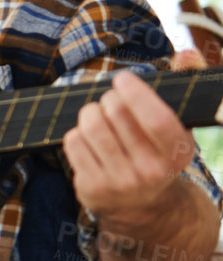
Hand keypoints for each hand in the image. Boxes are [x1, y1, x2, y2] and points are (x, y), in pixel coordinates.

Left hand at [64, 52, 203, 223]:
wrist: (143, 208)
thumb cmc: (156, 154)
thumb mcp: (177, 127)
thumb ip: (184, 86)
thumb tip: (187, 53)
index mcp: (177, 152)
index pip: (156, 117)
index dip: (135, 91)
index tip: (123, 79)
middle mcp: (151, 170)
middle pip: (115, 112)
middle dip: (109, 99)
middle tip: (111, 103)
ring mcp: (120, 181)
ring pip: (91, 125)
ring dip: (90, 113)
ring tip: (97, 118)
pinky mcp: (91, 187)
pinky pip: (73, 141)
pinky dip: (76, 133)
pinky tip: (89, 141)